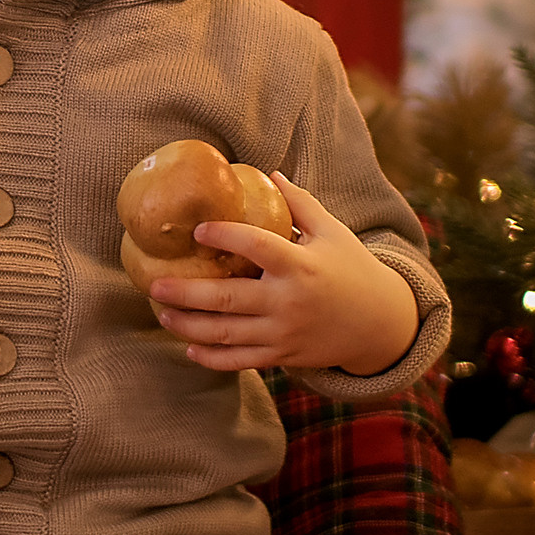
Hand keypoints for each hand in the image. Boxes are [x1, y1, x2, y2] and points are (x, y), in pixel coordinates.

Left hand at [144, 173, 416, 374]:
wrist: (380, 323)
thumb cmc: (353, 269)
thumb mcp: (333, 232)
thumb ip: (301, 204)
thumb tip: (270, 172)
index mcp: (301, 265)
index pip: (256, 246)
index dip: (225, 236)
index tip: (197, 230)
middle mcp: (289, 301)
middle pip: (228, 299)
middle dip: (186, 294)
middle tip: (154, 285)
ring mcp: (285, 333)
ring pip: (228, 334)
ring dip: (190, 326)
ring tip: (162, 314)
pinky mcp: (284, 356)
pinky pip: (241, 361)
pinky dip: (213, 359)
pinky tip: (189, 349)